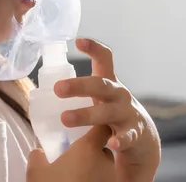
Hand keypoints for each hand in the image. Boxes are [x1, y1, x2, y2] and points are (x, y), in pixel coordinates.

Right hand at [27, 125, 116, 181]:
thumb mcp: (36, 173)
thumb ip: (37, 157)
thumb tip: (38, 152)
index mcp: (88, 149)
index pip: (102, 128)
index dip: (97, 128)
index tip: (88, 131)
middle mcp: (106, 162)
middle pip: (105, 151)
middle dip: (95, 155)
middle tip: (79, 163)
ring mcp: (113, 180)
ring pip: (108, 171)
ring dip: (98, 173)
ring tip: (82, 179)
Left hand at [54, 38, 160, 181]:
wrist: (143, 141)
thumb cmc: (112, 114)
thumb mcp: (99, 98)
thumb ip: (79, 90)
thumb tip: (42, 89)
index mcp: (108, 83)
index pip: (104, 59)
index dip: (93, 48)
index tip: (78, 41)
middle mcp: (119, 94)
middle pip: (100, 85)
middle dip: (79, 86)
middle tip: (58, 88)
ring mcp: (127, 114)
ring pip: (107, 112)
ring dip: (86, 115)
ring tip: (65, 118)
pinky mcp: (133, 135)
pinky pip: (126, 137)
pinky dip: (120, 140)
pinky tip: (112, 144)